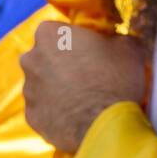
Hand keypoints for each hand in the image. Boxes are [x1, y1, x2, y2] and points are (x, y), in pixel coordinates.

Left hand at [21, 22, 147, 153]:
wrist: (106, 127)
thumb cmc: (115, 79)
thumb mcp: (128, 47)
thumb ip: (116, 39)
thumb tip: (117, 43)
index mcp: (49, 34)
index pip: (58, 30)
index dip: (75, 40)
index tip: (90, 51)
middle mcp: (31, 59)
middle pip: (46, 57)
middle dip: (61, 63)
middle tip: (87, 75)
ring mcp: (28, 91)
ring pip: (43, 84)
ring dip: (58, 88)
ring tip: (83, 100)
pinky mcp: (31, 118)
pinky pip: (44, 110)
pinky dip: (56, 112)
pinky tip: (76, 117)